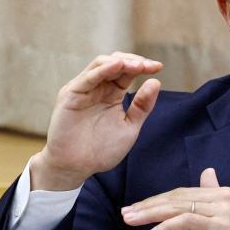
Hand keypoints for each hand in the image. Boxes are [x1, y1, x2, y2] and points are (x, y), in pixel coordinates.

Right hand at [31, 52, 162, 190]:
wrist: (77, 168)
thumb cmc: (101, 150)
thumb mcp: (129, 126)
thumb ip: (142, 106)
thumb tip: (156, 82)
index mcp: (112, 93)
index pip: (127, 71)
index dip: (143, 66)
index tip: (158, 67)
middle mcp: (97, 88)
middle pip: (115, 63)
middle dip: (134, 61)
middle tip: (150, 66)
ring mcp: (83, 89)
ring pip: (101, 64)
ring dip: (121, 61)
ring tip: (138, 65)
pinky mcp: (71, 95)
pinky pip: (88, 78)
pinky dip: (103, 69)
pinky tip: (118, 65)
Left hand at [121, 168, 229, 229]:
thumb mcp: (225, 217)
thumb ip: (213, 195)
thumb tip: (207, 173)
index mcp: (221, 193)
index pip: (181, 193)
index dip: (157, 200)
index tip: (136, 208)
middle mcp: (222, 197)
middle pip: (178, 198)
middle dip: (149, 206)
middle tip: (127, 213)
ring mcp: (223, 211)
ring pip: (180, 207)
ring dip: (152, 214)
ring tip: (133, 220)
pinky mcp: (221, 227)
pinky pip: (189, 221)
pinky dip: (169, 225)